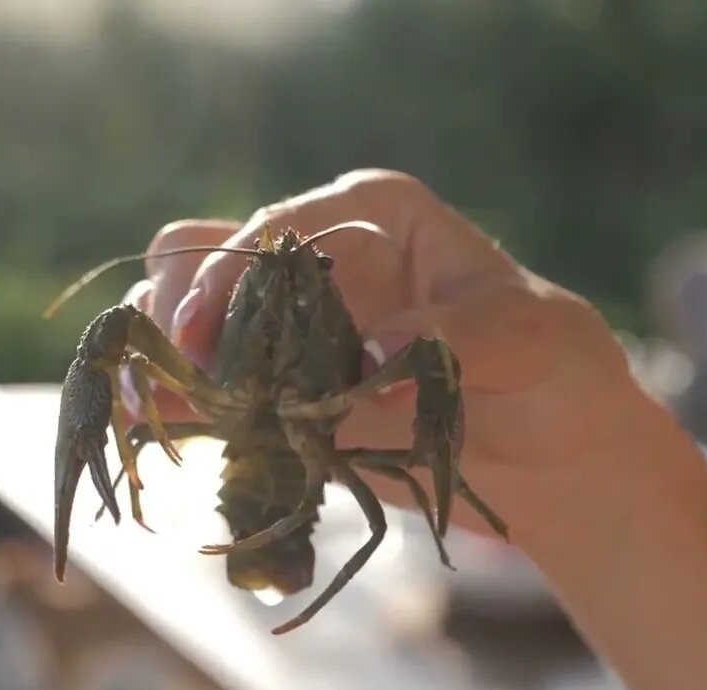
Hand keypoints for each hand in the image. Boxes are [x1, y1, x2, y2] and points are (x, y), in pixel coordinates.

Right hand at [121, 169, 651, 549]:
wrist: (552, 456)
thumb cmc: (555, 372)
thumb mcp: (533, 340)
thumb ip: (458, 334)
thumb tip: (370, 351)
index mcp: (372, 216)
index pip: (281, 226)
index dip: (232, 272)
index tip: (203, 332)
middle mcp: (317, 263)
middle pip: (205, 255)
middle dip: (177, 305)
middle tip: (179, 368)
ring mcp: (289, 329)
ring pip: (186, 317)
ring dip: (160, 352)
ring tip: (150, 400)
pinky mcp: (278, 392)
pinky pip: (206, 388)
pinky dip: (173, 402)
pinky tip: (153, 424)